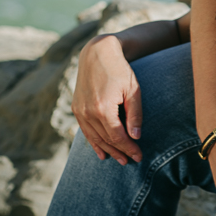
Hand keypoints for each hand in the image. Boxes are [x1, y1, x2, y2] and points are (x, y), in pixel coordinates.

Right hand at [72, 35, 143, 164]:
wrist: (97, 54)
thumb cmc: (119, 70)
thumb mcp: (133, 90)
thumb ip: (134, 114)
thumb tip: (136, 137)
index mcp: (103, 108)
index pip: (117, 137)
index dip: (128, 148)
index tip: (139, 156)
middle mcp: (87, 112)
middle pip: (105, 139)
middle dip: (119, 152)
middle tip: (131, 161)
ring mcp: (79, 111)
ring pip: (94, 138)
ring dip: (107, 150)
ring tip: (119, 160)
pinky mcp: (76, 108)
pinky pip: (85, 131)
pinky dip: (93, 143)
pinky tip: (101, 153)